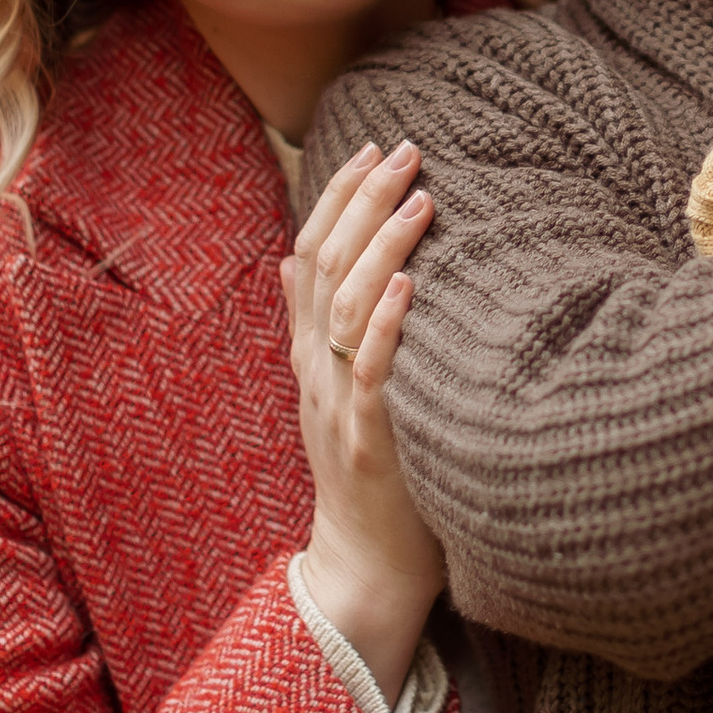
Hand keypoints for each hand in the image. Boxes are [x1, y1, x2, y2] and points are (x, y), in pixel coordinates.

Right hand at [287, 140, 445, 698]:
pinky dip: (386, 326)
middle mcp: (316, 370)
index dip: (335, 197)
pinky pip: (371, 375)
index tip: (371, 146)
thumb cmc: (371, 471)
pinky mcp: (367, 442)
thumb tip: (293, 261)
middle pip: (326, 266)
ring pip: (346, 308)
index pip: (309, 253)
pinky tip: (409, 286)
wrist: (366, 566)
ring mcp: (338, 404)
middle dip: (362, 201)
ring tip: (419, 198)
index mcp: (309, 354)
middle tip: (404, 150)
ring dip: (382, 247)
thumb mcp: (335, 390)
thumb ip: (316, 327)